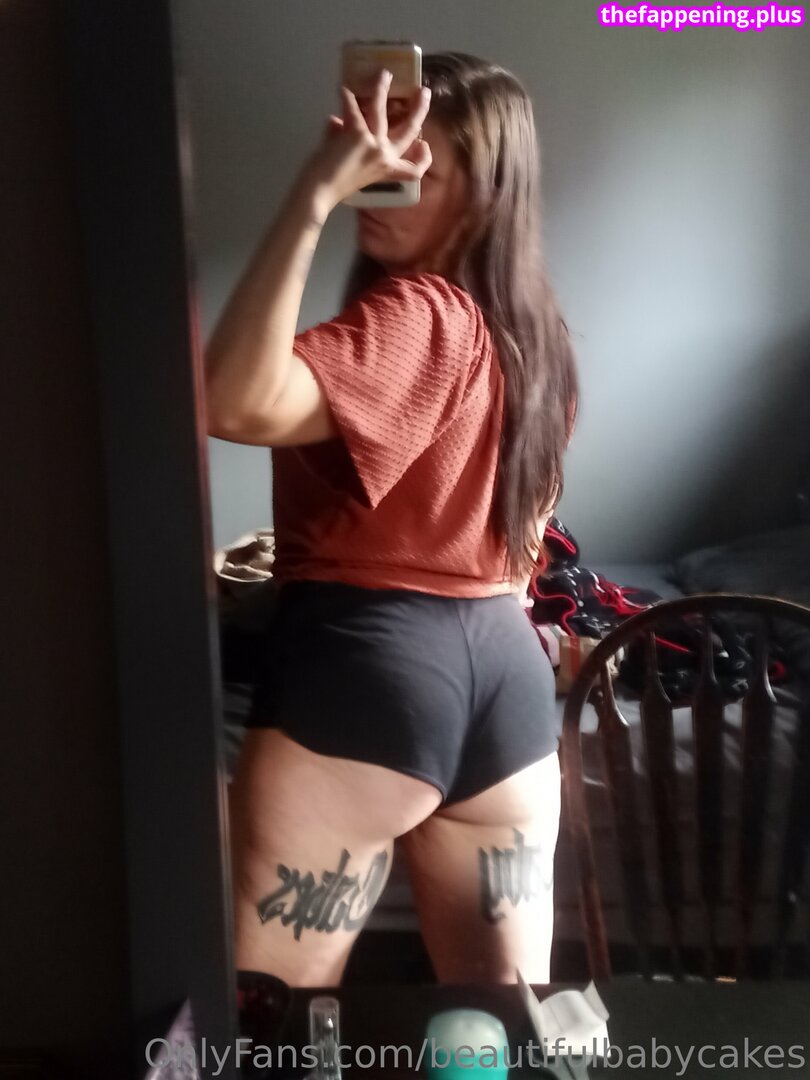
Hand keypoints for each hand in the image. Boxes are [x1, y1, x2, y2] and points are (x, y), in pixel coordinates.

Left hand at [302, 69, 431, 216]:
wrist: (320, 191)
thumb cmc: (335, 186)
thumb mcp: (351, 167)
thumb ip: (350, 144)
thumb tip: (337, 120)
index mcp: (386, 171)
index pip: (414, 170)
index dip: (424, 158)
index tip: (424, 145)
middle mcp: (385, 157)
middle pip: (409, 131)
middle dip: (419, 109)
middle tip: (424, 93)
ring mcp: (373, 144)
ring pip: (381, 110)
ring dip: (381, 88)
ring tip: (384, 74)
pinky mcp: (357, 133)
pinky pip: (353, 108)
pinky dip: (346, 98)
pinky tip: (342, 88)